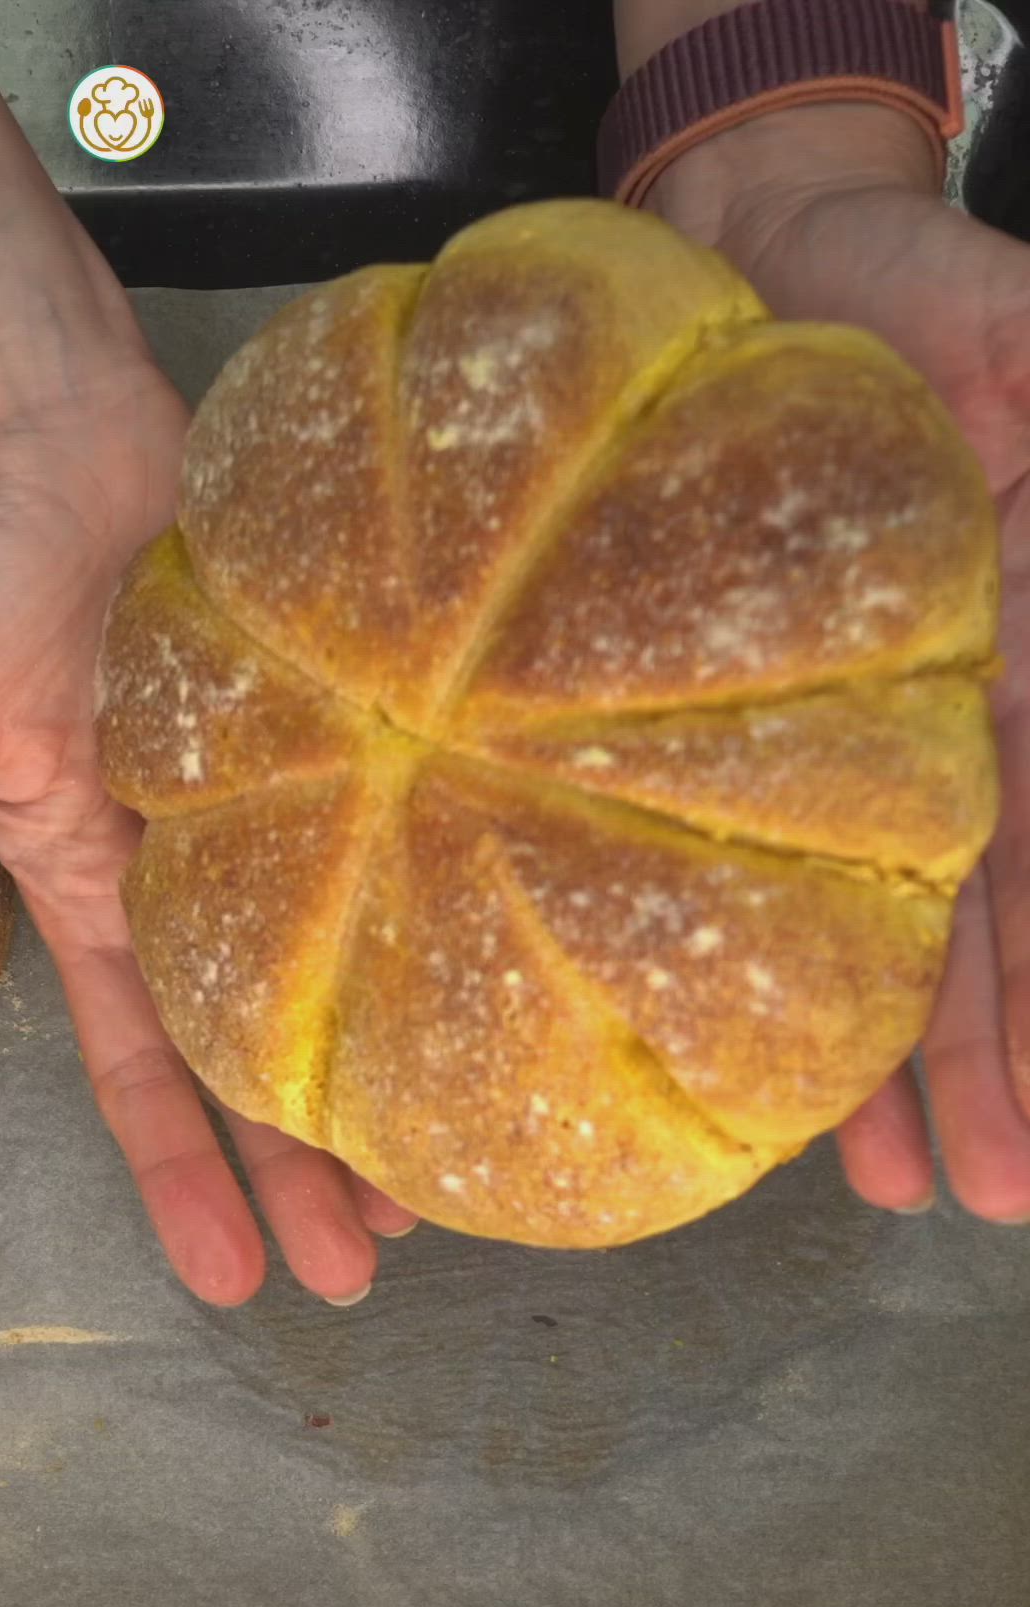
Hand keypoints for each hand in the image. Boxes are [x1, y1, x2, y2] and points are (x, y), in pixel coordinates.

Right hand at [0, 21, 414, 1302]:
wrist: (33, 419)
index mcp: (80, 880)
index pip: (138, 1063)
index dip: (184, 1173)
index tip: (235, 1275)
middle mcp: (180, 860)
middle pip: (254, 1037)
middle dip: (300, 1162)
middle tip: (371, 1270)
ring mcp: (256, 793)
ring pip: (331, 949)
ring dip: (377, 1052)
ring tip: (451, 1159)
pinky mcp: (321, 718)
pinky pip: (375, 830)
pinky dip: (417, 900)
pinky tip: (485, 963)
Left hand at [651, 107, 1029, 1221]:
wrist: (750, 271)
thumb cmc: (895, 288)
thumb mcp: (1006, 317)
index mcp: (1028, 648)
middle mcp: (967, 717)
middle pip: (997, 908)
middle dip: (1004, 1053)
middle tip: (1001, 1188)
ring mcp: (874, 737)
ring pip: (901, 920)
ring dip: (912, 1061)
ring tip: (911, 1188)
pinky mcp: (764, 734)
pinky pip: (783, 867)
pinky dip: (790, 972)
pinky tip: (800, 1085)